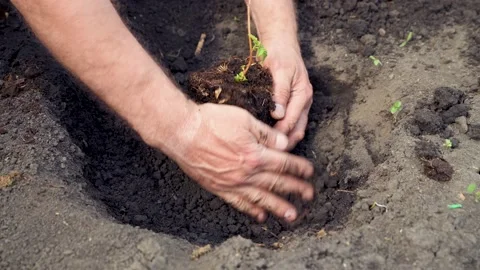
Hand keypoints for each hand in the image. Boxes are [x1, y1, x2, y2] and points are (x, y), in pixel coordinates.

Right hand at [163, 103, 313, 222]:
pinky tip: (261, 215)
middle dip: (295, 189)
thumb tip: (286, 144)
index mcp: (256, 155)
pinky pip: (239, 202)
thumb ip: (267, 134)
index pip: (284, 163)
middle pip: (277, 183)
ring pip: (261, 198)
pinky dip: (251, 210)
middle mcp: (246, 173)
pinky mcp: (219, 188)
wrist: (182, 132)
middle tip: (309, 195)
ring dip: (278, 207)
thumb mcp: (244, 119)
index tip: (310, 172)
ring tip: (292, 215)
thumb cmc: (212, 122)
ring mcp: (232, 183)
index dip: (299, 168)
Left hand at [263, 41, 312, 149]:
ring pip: (296, 129)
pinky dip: (283, 133)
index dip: (280, 135)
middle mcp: (304, 101)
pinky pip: (291, 123)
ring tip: (270, 152)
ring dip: (285, 140)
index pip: (292, 122)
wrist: (281, 45)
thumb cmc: (279, 55)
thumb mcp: (278, 71)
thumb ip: (279, 93)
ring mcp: (300, 104)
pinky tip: (271, 139)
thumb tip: (278, 115)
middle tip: (269, 156)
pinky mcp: (294, 104)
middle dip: (285, 144)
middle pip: (297, 130)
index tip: (267, 146)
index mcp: (303, 94)